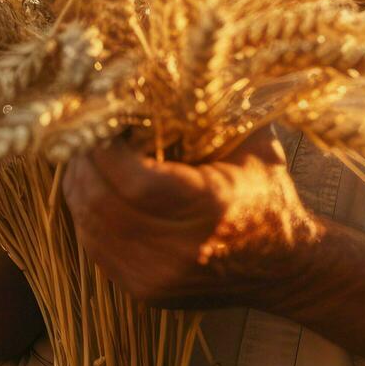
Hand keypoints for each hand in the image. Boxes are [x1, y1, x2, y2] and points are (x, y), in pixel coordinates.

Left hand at [60, 127, 322, 307]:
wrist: (283, 267)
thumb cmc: (268, 192)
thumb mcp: (253, 141)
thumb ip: (212, 109)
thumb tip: (165, 73)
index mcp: (212, 207)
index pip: (134, 180)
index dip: (106, 148)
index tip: (102, 118)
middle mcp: (180, 250)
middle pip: (102, 204)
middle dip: (84, 163)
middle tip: (83, 133)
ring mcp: (157, 277)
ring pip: (90, 227)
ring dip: (80, 187)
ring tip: (85, 157)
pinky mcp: (143, 292)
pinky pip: (95, 248)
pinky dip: (87, 215)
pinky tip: (95, 189)